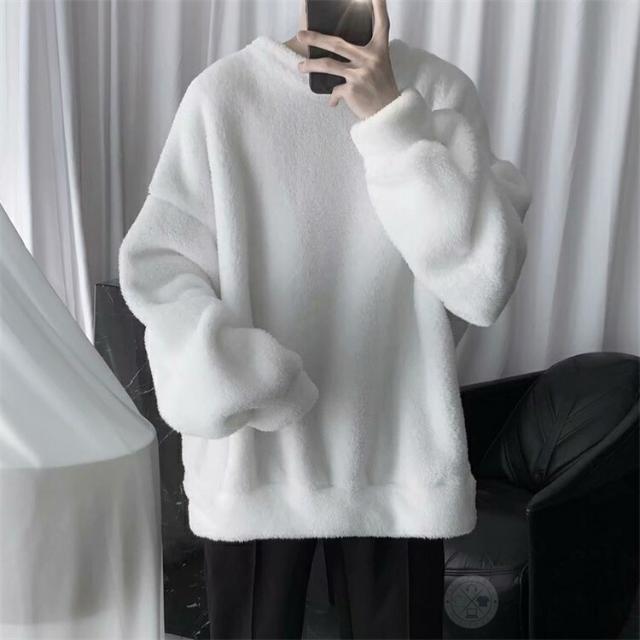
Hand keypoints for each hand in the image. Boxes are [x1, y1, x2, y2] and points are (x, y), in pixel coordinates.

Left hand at [296, 0, 400, 118]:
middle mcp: (370, 59)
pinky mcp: (353, 90)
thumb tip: (339, 50)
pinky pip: (334, 91)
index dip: (379, 5)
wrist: (389, 114)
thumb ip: (365, 56)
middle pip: (337, 44)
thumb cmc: (382, 89)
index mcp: (379, 50)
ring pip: (328, 66)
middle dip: (315, 38)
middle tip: (300, 35)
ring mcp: (360, 74)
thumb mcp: (380, 66)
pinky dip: (332, 98)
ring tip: (300, 67)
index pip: (382, 23)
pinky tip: (333, 102)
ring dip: (311, 66)